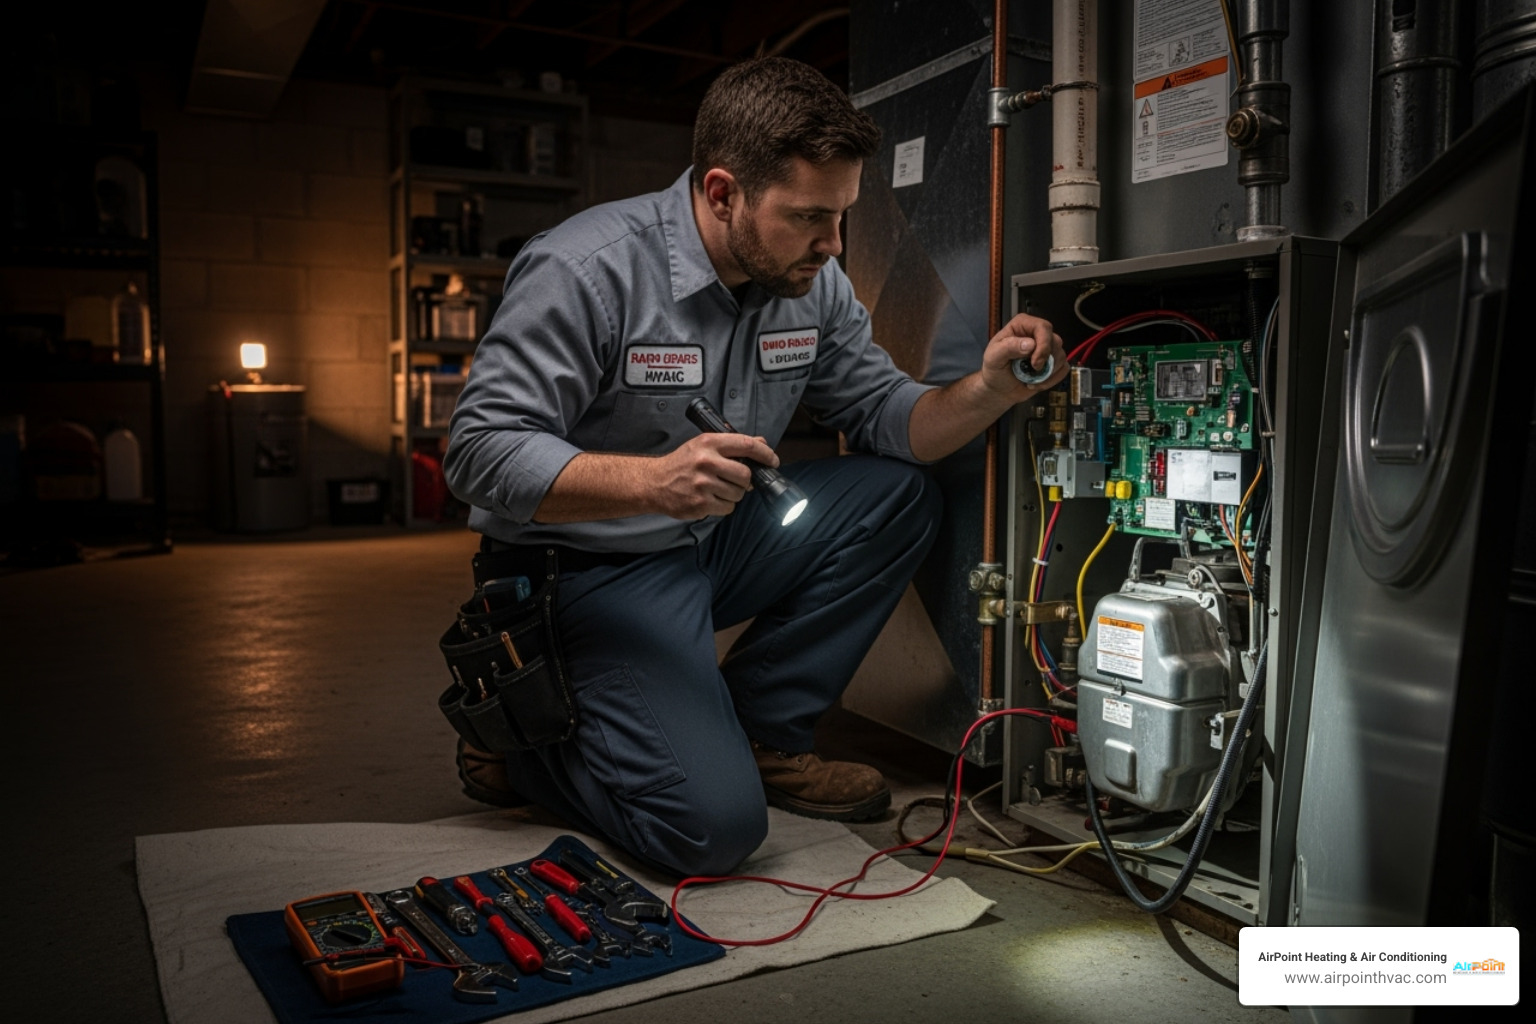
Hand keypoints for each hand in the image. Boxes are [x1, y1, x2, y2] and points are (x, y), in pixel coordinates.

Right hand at [651, 433, 778, 518]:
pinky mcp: (700, 504)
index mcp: (709, 443)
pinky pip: (728, 508)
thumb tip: (761, 442)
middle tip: (736, 480)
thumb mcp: (703, 445)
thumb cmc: (681, 463)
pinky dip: (724, 506)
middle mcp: (706, 462)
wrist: (654, 483)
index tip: (773, 460)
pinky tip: (711, 499)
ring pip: (738, 493)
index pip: (747, 445)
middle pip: (745, 474)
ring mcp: (703, 484)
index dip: (766, 453)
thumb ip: (731, 444)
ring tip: (718, 489)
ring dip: (734, 494)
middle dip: (745, 480)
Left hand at [981, 313, 1068, 399]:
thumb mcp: (993, 357)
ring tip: (1031, 379)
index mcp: (1022, 325)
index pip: (1043, 327)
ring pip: (1061, 355)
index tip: (1035, 362)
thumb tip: (1030, 344)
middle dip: (1047, 360)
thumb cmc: (994, 369)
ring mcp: (1046, 348)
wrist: (999, 389)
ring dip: (1048, 372)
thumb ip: (1008, 347)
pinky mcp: (1053, 363)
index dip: (1043, 345)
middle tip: (1033, 372)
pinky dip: (1052, 379)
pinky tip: (1038, 383)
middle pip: (1055, 341)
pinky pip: (1063, 369)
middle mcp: (1037, 334)